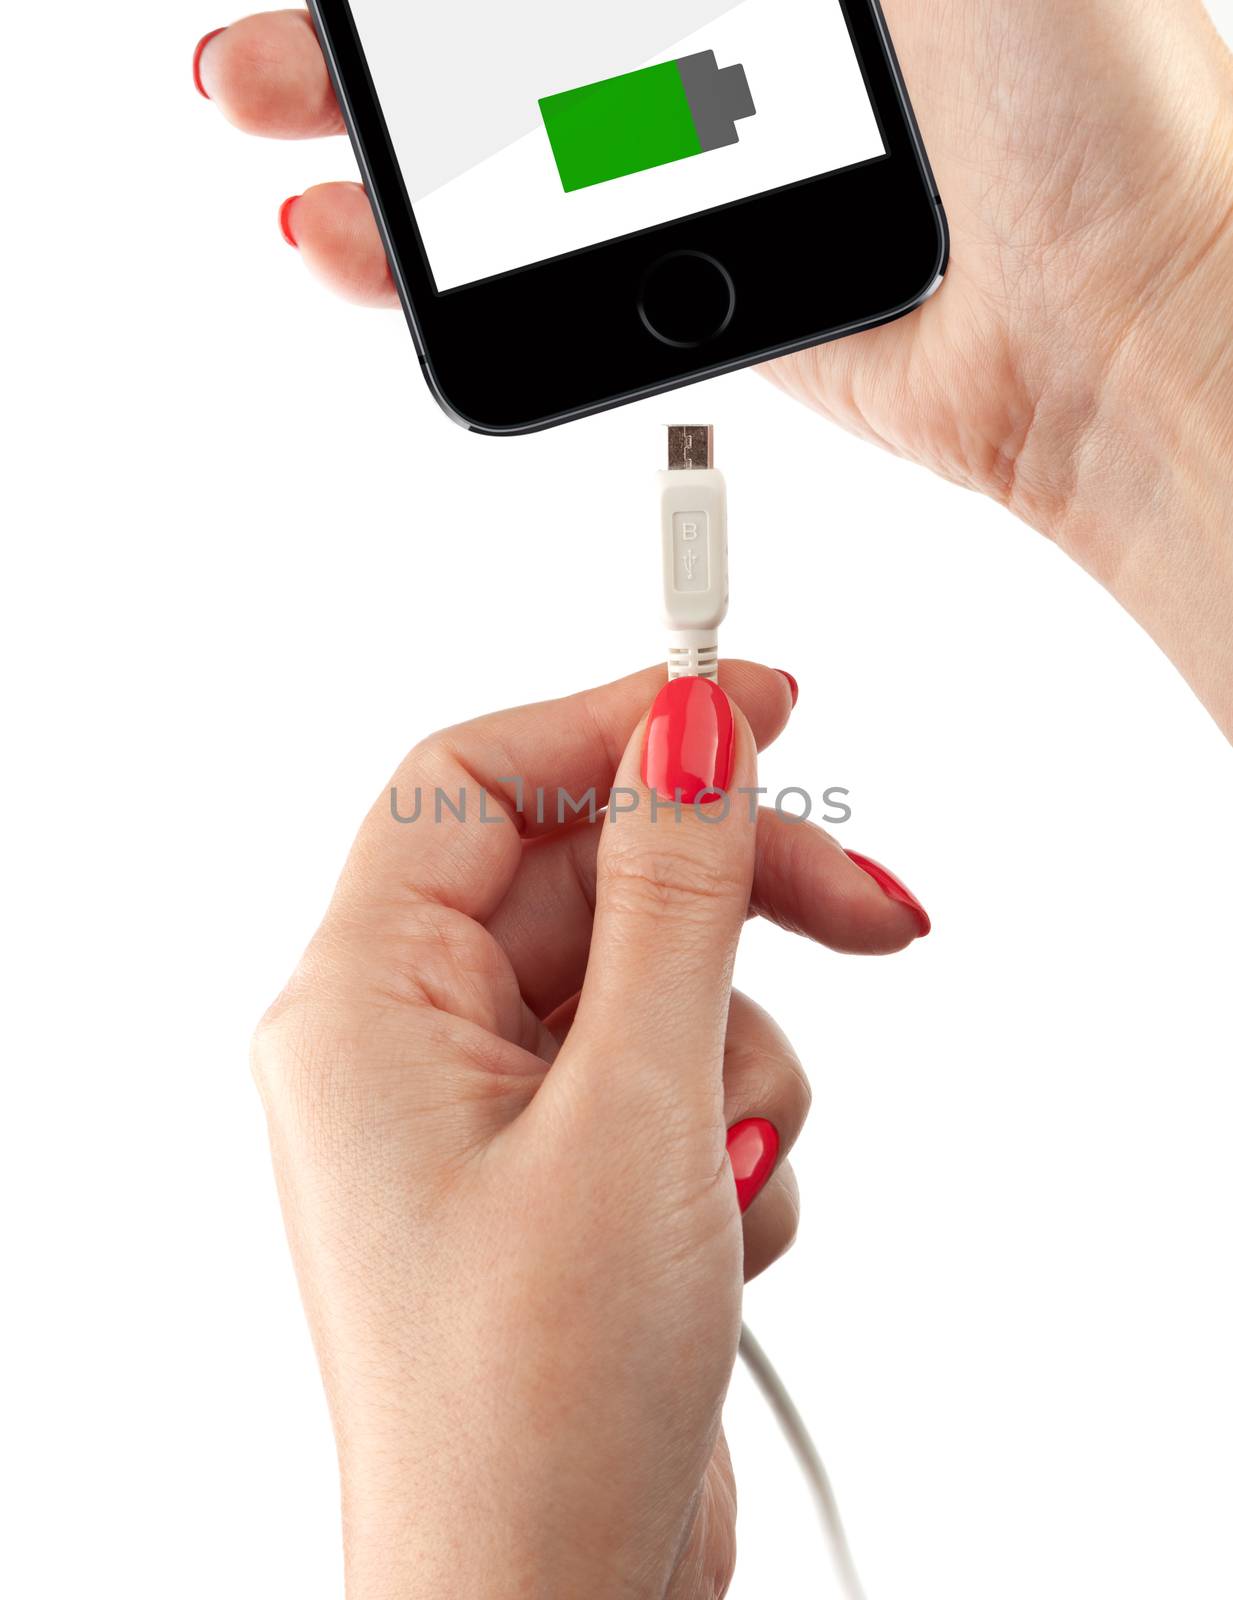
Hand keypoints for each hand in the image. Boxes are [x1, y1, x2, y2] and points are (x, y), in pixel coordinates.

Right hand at [194, 5, 1232, 736]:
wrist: (1119, 328)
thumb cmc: (1086, 110)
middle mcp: (755, 35)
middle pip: (520, 26)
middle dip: (378, 28)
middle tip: (269, 38)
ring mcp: (725, 165)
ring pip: (516, 142)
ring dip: (386, 138)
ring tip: (277, 124)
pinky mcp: (717, 289)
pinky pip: (559, 264)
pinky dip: (456, 259)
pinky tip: (366, 236)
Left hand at [251, 663, 928, 1597]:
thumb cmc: (537, 1408)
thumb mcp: (630, 1115)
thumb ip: (670, 903)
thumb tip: (690, 736)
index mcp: (363, 1006)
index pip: (475, 781)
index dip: (614, 725)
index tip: (750, 698)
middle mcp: (413, 1045)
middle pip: (593, 878)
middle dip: (733, 900)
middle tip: (867, 907)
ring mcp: (494, 1111)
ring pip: (654, 979)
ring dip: (736, 1057)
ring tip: (730, 1169)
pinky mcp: (566, 1168)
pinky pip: (674, 1071)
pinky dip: (730, 1132)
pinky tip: (721, 1233)